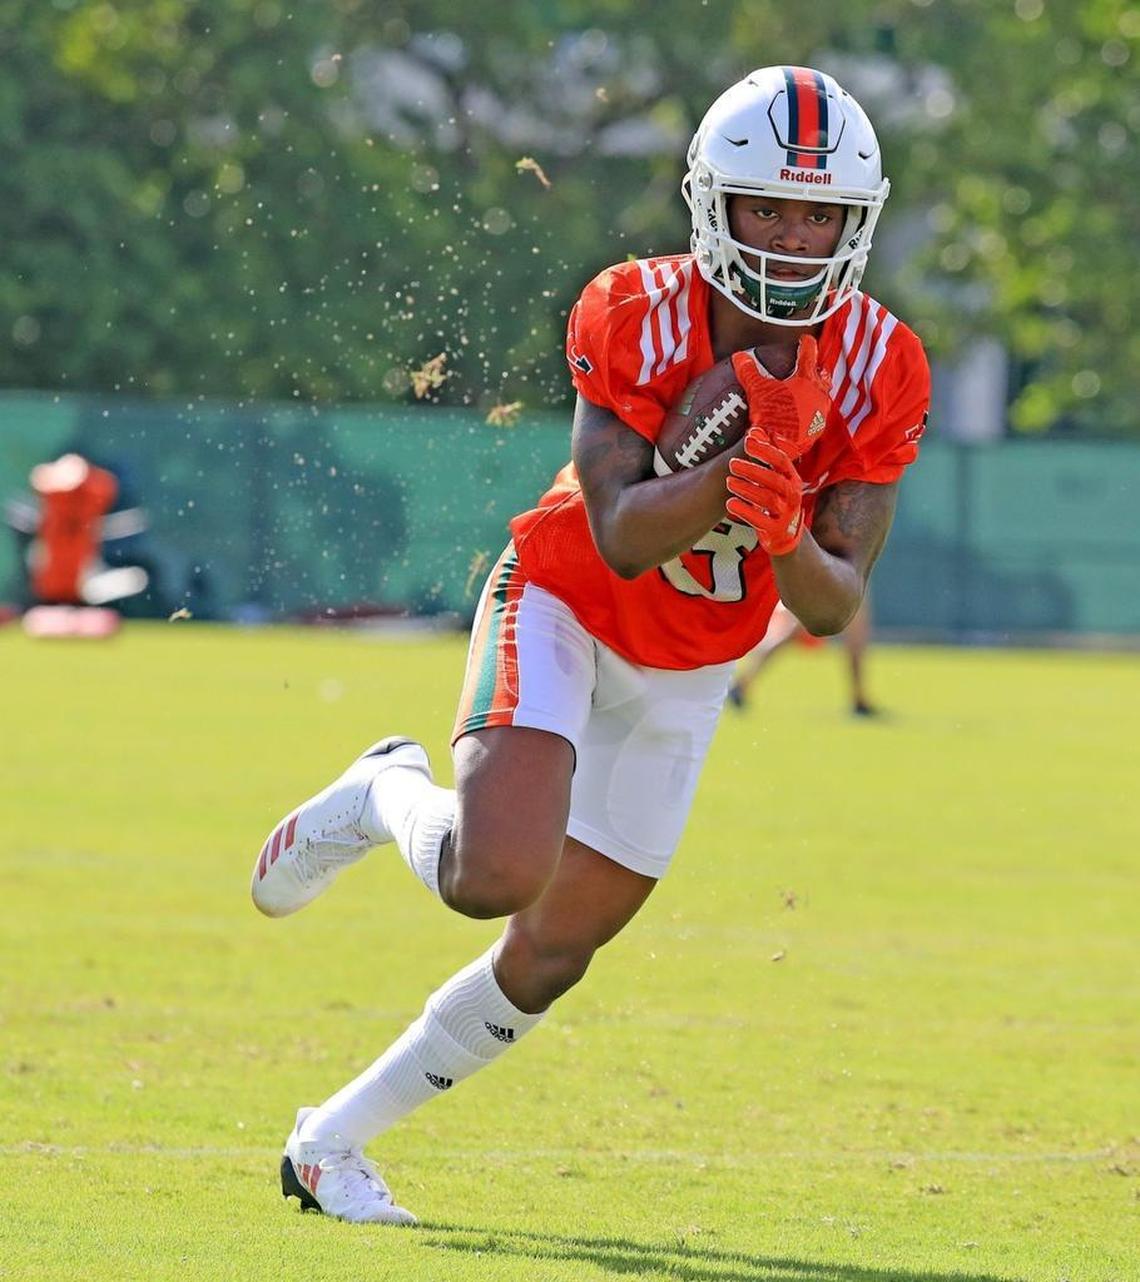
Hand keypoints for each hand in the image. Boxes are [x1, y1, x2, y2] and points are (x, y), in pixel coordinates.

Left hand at [725, 437, 804, 556]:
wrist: (785, 534)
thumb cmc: (775, 499)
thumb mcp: (775, 478)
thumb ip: (765, 457)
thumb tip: (754, 430)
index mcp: (792, 478)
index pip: (782, 461)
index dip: (766, 450)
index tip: (748, 440)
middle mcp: (792, 495)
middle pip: (774, 480)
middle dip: (753, 470)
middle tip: (732, 464)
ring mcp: (785, 513)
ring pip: (767, 499)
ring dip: (747, 489)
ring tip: (729, 482)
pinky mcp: (775, 530)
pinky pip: (760, 520)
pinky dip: (744, 511)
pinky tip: (730, 503)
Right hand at [730, 335, 830, 460]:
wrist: (779, 446)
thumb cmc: (772, 416)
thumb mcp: (757, 390)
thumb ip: (749, 371)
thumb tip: (740, 358)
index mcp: (807, 380)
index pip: (809, 354)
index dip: (806, 344)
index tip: (805, 339)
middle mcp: (819, 395)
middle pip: (822, 377)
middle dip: (817, 372)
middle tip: (810, 370)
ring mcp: (820, 414)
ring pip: (821, 398)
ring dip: (814, 395)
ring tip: (803, 395)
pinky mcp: (816, 431)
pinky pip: (816, 417)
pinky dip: (809, 414)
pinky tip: (799, 417)